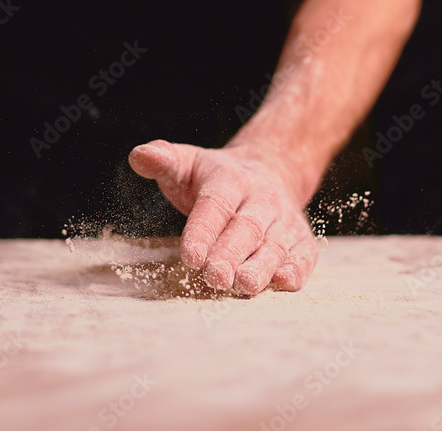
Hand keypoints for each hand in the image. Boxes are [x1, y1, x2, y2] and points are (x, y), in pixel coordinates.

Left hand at [128, 139, 318, 294]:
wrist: (271, 169)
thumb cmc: (216, 178)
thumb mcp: (188, 163)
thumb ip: (162, 160)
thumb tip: (139, 155)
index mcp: (230, 179)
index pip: (215, 206)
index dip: (203, 231)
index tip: (190, 256)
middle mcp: (261, 198)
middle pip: (246, 228)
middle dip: (230, 254)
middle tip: (215, 278)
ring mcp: (284, 219)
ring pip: (274, 244)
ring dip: (262, 266)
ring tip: (245, 285)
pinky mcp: (301, 239)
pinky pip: (303, 254)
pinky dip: (297, 269)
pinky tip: (285, 282)